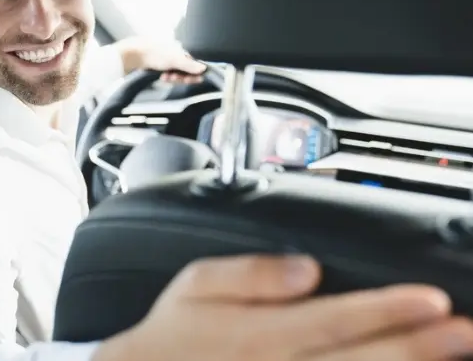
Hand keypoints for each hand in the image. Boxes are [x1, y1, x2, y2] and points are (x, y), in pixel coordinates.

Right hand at [92, 255, 472, 360]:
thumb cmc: (175, 336)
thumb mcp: (195, 285)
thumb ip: (248, 273)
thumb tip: (304, 268)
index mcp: (261, 334)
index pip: (336, 318)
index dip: (388, 309)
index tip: (432, 300)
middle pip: (362, 358)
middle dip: (421, 345)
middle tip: (466, 331)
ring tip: (453, 355)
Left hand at [116, 36, 206, 83]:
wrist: (132, 55)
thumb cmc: (152, 52)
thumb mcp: (174, 59)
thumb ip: (189, 65)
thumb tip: (204, 68)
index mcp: (180, 49)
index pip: (193, 64)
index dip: (194, 73)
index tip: (196, 79)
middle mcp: (174, 55)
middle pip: (185, 71)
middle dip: (181, 76)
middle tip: (176, 78)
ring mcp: (165, 62)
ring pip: (176, 75)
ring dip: (173, 78)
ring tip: (166, 77)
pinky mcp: (157, 69)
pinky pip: (167, 77)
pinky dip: (165, 78)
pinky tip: (161, 77)